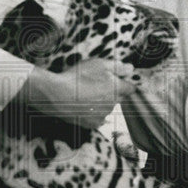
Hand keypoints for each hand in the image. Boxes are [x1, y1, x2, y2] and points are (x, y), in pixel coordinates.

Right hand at [17, 59, 134, 129]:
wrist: (57, 95)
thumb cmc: (77, 77)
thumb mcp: (98, 64)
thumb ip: (118, 66)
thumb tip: (131, 69)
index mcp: (117, 89)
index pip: (131, 88)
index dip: (124, 82)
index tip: (116, 79)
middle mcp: (113, 104)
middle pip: (119, 97)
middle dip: (112, 91)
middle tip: (95, 83)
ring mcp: (103, 115)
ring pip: (107, 107)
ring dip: (101, 101)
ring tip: (85, 93)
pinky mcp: (92, 124)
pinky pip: (98, 118)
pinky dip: (93, 112)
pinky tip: (83, 104)